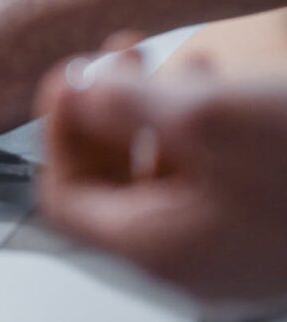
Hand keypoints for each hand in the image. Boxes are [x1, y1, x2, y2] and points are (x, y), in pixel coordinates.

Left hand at [37, 51, 286, 299]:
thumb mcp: (209, 120)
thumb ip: (124, 104)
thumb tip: (72, 94)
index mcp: (155, 248)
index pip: (64, 198)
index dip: (57, 134)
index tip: (69, 83)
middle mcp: (186, 260)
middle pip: (109, 186)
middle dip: (105, 115)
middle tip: (117, 62)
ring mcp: (228, 250)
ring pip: (162, 178)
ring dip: (151, 116)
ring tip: (168, 64)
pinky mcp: (264, 230)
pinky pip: (208, 182)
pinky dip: (197, 134)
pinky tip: (214, 91)